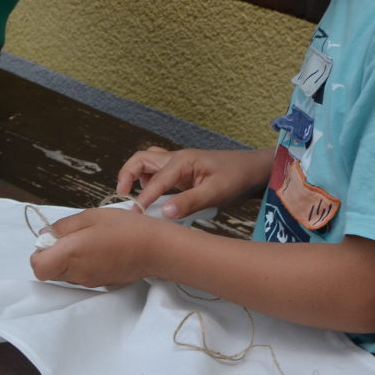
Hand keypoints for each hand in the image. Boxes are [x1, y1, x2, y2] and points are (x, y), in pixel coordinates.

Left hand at [30, 206, 172, 288]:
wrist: (155, 248)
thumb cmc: (124, 228)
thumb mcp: (91, 216)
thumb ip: (64, 226)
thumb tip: (45, 235)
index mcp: (71, 254)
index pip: (38, 267)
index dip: (40, 253)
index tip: (53, 238)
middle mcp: (77, 273)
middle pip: (50, 271)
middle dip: (52, 255)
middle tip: (71, 237)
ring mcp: (89, 281)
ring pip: (64, 274)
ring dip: (67, 260)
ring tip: (88, 241)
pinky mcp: (100, 283)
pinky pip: (81, 276)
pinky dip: (82, 265)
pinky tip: (99, 250)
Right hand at [117, 147, 272, 217]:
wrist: (252, 171)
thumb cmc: (237, 177)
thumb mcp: (215, 192)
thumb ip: (189, 202)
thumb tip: (164, 213)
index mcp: (183, 161)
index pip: (156, 180)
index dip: (144, 197)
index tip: (136, 214)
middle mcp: (177, 159)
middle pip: (142, 160)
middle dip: (127, 174)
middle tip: (122, 195)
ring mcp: (179, 165)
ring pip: (147, 163)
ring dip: (135, 175)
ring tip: (131, 195)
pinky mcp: (182, 174)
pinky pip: (157, 173)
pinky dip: (148, 181)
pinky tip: (153, 196)